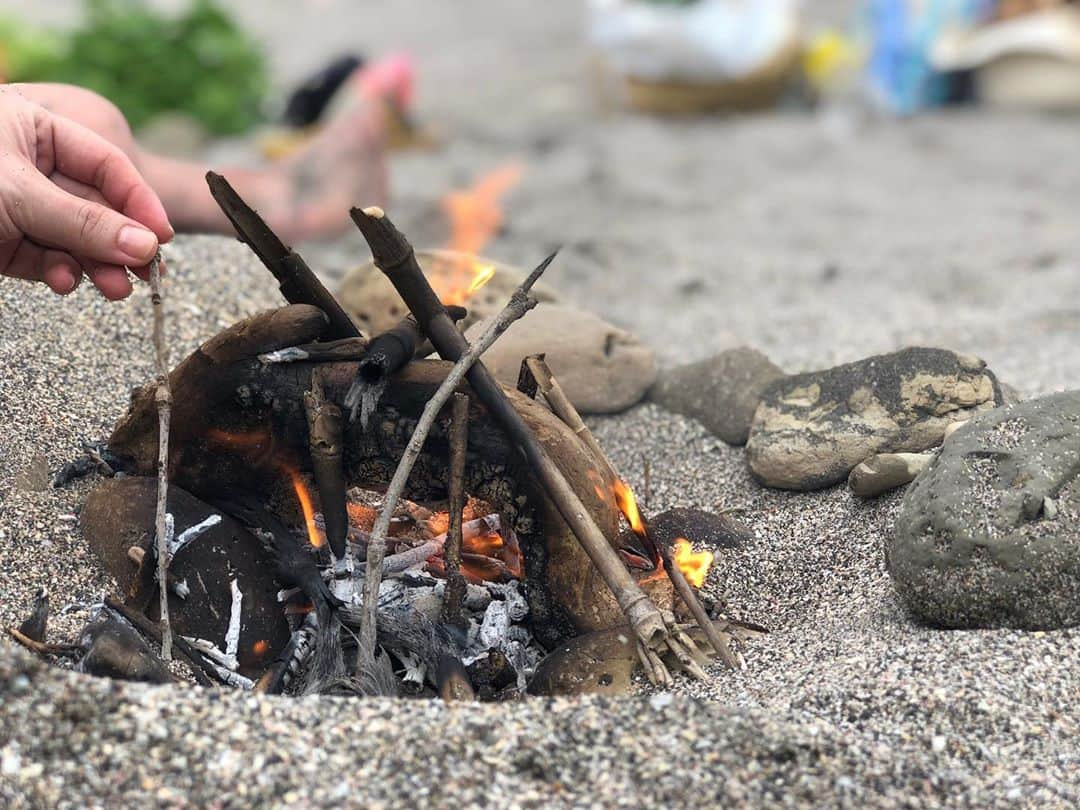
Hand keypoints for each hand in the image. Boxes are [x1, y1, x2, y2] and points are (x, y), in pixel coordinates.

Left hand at [0, 86, 172, 298]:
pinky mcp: (3, 243)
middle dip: (119, 241)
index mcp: (33, 128)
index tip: (162, 237)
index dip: (137, 200)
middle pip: (94, 205)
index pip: (105, 163)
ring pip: (74, 237)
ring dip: (96, 264)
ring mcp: (16, 205)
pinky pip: (46, 257)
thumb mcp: (19, 196)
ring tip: (114, 290)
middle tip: (146, 275)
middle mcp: (28, 165)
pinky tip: (65, 282)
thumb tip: (148, 246)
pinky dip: (60, 272)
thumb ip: (85, 222)